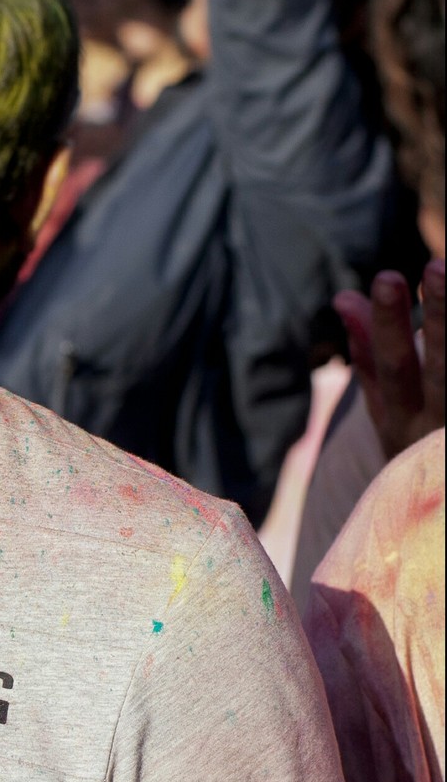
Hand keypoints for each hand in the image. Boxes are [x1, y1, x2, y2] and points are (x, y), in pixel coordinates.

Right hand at [334, 258, 444, 460]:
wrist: (443, 514)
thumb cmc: (417, 438)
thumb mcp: (386, 407)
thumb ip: (367, 352)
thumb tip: (344, 297)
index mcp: (401, 422)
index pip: (391, 367)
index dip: (387, 325)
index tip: (388, 276)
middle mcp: (435, 429)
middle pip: (441, 373)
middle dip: (439, 320)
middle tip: (436, 267)